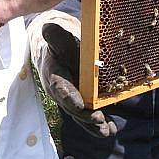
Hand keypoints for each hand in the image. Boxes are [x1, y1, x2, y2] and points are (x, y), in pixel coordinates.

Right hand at [41, 22, 116, 137]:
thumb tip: (48, 28)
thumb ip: (55, 35)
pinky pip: (89, 116)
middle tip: (98, 119)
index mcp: (55, 74)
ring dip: (93, 125)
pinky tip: (111, 130)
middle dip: (84, 115)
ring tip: (105, 131)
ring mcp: (72, 100)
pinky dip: (99, 125)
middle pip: (72, 106)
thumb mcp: (58, 38)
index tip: (78, 104)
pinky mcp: (83, 104)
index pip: (60, 87)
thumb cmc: (61, 46)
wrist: (61, 55)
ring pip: (81, 115)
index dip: (68, 96)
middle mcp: (62, 91)